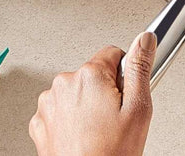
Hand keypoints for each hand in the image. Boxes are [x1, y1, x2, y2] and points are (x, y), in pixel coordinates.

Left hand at [29, 32, 155, 155]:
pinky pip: (59, 110)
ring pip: (75, 92)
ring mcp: (49, 104)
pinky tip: (81, 137)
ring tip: (97, 132)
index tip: (124, 96)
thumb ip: (140, 68)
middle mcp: (64, 84)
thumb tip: (145, 39)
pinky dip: (69, 121)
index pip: (113, 54)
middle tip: (113, 120)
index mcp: (89, 75)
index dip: (123, 77)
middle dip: (104, 92)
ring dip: (85, 106)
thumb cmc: (110, 155)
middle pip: (93, 74)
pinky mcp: (40, 123)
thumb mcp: (138, 110)